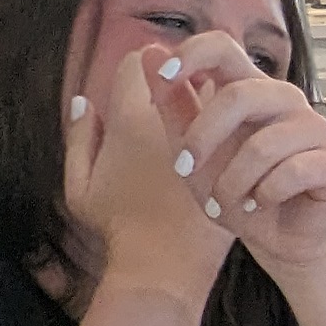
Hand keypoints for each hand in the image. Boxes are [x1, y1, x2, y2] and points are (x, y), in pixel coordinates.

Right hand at [63, 42, 232, 301]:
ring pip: (221, 91)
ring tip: (208, 110)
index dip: (145, 65)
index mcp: (130, 119)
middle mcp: (172, 121)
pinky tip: (229, 138)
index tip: (149, 79)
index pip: (142, 60)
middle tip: (184, 86)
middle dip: (187, 70)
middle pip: (186, 67)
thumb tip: (84, 101)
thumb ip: (80, 137)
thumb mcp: (81, 185)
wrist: (165, 266)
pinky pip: (244, 123)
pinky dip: (237, 123)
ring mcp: (209, 139)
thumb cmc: (117, 227)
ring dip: (214, 95)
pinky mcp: (237, 159)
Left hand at [148, 29, 325, 282]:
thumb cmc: (237, 191)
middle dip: (203, 137)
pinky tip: (259, 204)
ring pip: (264, 143)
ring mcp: (315, 130)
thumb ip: (175, 104)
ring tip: (226, 202)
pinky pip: (293, 171)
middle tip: (185, 169)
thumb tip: (151, 52)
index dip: (192, 54)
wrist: (279, 238)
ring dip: (234, 181)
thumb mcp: (192, 150)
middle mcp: (285, 101)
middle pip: (241, 94)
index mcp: (249, 90)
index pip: (223, 47)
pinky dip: (265, 194)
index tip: (165, 79)